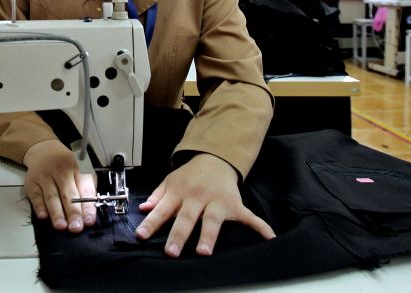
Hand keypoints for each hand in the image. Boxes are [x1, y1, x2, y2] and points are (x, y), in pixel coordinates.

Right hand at [22, 140, 96, 232]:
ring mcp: (44, 177)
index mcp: (77, 169)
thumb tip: (89, 214)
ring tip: (61, 226)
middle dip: (72, 212)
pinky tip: (44, 216)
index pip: (84, 190)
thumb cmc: (66, 166)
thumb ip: (85, 190)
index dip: (87, 207)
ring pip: (51, 197)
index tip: (88, 221)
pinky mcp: (32, 183)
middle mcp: (60, 171)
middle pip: (67, 194)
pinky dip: (39, 207)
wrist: (44, 151)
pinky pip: (35, 197)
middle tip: (75, 227)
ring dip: (56, 213)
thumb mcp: (80, 171)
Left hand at [135, 153, 274, 256]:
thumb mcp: (170, 181)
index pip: (162, 210)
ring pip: (212, 220)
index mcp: (179, 193)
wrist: (215, 159)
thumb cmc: (191, 175)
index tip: (142, 235)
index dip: (151, 223)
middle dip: (179, 235)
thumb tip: (143, 209)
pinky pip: (248, 217)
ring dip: (208, 235)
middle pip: (187, 217)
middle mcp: (197, 197)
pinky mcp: (234, 205)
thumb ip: (157, 196)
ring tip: (203, 251)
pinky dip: (260, 227)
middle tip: (171, 251)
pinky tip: (268, 237)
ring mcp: (217, 202)